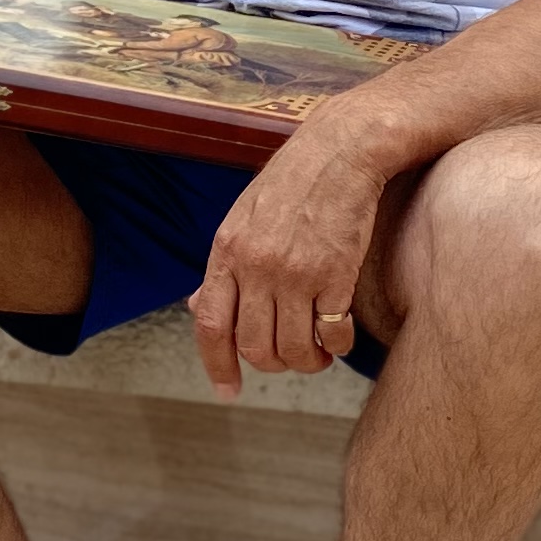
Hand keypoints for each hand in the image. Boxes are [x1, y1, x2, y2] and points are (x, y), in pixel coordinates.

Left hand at [188, 120, 386, 397]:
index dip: (217, 365)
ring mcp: (296, 272)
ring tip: (318, 353)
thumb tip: (197, 307)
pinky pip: (332, 335)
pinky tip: (340, 335)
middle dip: (273, 365)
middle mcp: (257, 266)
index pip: (210, 324)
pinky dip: (338, 345)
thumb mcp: (243, 218)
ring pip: (293, 350)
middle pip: (255, 347)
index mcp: (227, 251)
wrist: (343, 150)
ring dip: (307, 362)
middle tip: (290, 358)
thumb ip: (223, 266)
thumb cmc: (294, 182)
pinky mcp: (336, 275)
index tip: (228, 391)